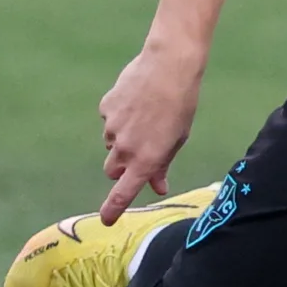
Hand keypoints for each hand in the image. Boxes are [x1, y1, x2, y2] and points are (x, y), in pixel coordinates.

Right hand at [97, 43, 204, 223]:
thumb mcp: (177, 140)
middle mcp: (124, 148)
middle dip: (121, 167)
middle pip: (112, 170)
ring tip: (144, 117)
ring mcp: (111, 128)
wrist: (168, 67)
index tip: (107, 219)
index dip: (113, 208)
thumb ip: (162, 165)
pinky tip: (136, 100)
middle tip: (138, 151)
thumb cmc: (181, 106)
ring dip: (122, 138)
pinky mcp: (105, 108)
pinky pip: (109, 119)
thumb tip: (158, 187)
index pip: (123, 193)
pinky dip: (119, 116)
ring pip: (111, 143)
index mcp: (145, 160)